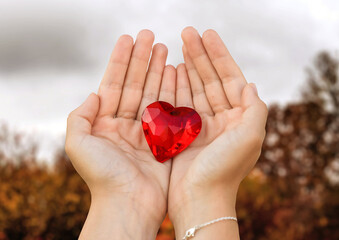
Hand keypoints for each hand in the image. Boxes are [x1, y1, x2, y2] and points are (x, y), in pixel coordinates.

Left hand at [65, 30, 175, 239]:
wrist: (129, 205)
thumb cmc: (103, 177)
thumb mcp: (78, 144)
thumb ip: (80, 116)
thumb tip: (95, 93)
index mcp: (105, 123)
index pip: (114, 84)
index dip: (121, 61)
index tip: (129, 39)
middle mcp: (125, 124)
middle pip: (135, 84)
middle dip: (142, 60)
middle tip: (152, 35)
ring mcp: (147, 131)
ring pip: (154, 93)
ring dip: (159, 70)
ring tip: (166, 49)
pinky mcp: (165, 139)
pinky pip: (170, 110)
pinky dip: (173, 91)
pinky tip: (177, 73)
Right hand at [169, 27, 267, 238]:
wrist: (199, 200)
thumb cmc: (225, 171)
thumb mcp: (250, 138)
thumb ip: (255, 109)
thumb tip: (251, 85)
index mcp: (240, 119)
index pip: (231, 79)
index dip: (219, 56)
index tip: (207, 35)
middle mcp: (222, 120)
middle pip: (211, 80)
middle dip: (200, 56)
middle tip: (187, 32)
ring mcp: (202, 125)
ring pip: (194, 89)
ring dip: (187, 67)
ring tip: (178, 45)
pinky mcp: (183, 133)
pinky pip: (180, 104)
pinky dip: (176, 87)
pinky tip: (171, 70)